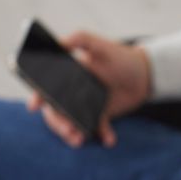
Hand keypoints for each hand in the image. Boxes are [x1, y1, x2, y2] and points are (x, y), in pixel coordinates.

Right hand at [27, 30, 151, 148]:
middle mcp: (72, 92)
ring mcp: (85, 106)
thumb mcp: (100, 44)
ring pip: (71, 123)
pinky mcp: (101, 116)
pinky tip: (109, 140)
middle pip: (55, 111)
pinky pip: (97, 129)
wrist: (145, 74)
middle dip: (57, 123)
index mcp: (66, 75)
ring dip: (72, 134)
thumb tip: (59, 43)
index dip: (38, 96)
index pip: (46, 88)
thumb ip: (79, 39)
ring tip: (79, 140)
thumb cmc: (120, 56)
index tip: (35, 106)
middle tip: (68, 130)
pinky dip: (102, 135)